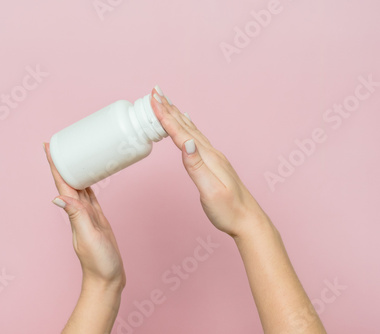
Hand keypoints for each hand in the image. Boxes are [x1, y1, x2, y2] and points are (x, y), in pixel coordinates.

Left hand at [44, 143, 125, 290]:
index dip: (55, 165)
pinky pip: (92, 196)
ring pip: (79, 186)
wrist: (107, 279)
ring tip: (73, 155)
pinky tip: (90, 179)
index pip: (62, 183)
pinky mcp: (98, 219)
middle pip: (68, 181)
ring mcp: (88, 215)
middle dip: (62, 162)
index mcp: (74, 212)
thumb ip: (76, 216)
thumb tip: (57, 196)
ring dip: (74, 170)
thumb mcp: (88, 236)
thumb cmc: (99, 262)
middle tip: (59, 143)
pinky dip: (89, 184)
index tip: (48, 146)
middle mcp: (78, 211)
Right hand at [150, 87, 269, 237]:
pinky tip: (187, 124)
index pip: (182, 133)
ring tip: (166, 102)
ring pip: (190, 130)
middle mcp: (211, 153)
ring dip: (176, 115)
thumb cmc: (229, 210)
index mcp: (207, 158)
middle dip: (168, 108)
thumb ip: (197, 167)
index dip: (166, 116)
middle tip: (155, 92)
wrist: (248, 221)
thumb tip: (186, 144)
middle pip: (185, 126)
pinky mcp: (213, 163)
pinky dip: (187, 127)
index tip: (154, 99)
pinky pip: (196, 138)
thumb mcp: (211, 191)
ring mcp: (213, 157)